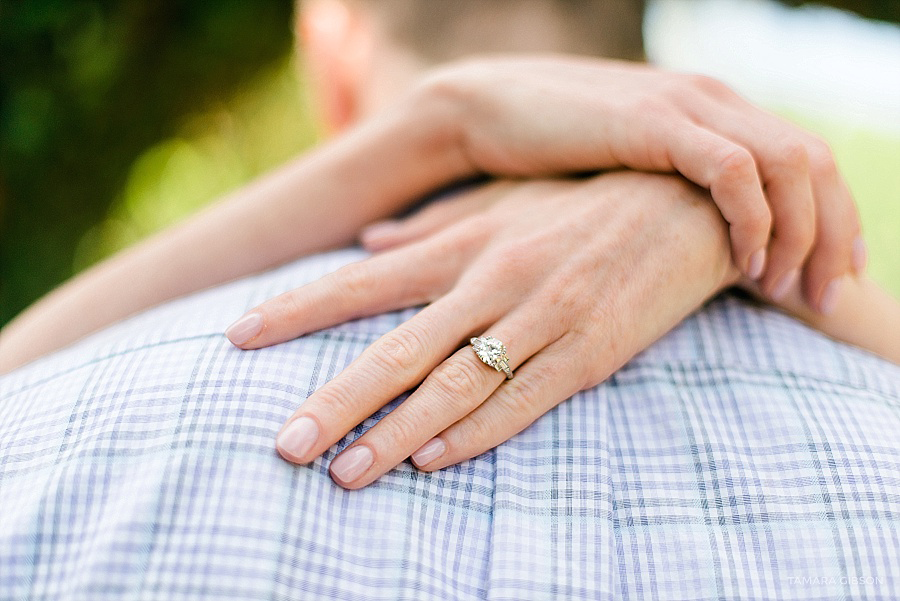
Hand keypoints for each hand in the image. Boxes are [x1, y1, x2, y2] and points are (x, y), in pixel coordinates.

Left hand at [225, 171, 737, 488]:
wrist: (688, 202)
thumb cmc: (584, 202)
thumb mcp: (505, 201)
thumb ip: (434, 224)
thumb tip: (370, 243)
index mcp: (466, 242)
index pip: (363, 281)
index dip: (298, 310)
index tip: (238, 337)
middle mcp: (492, 280)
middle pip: (398, 350)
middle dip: (336, 400)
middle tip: (284, 445)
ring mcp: (542, 318)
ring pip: (454, 386)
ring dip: (396, 435)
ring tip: (343, 473)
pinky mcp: (590, 352)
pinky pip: (524, 401)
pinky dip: (475, 434)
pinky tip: (432, 463)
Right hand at [411, 55, 864, 310]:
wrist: (488, 110)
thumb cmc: (553, 154)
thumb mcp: (633, 172)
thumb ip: (677, 192)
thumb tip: (707, 243)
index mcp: (718, 111)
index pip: (810, 160)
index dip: (836, 219)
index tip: (833, 277)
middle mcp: (717, 101)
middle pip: (818, 163)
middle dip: (835, 235)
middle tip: (829, 296)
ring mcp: (690, 107)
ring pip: (791, 165)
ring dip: (804, 233)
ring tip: (788, 290)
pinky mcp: (655, 123)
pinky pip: (734, 170)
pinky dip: (754, 218)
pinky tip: (746, 263)